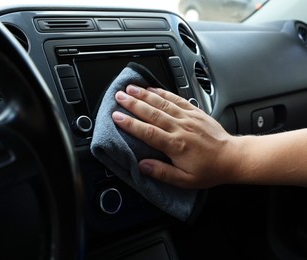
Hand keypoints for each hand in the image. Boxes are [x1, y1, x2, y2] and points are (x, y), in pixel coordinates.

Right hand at [112, 85, 240, 188]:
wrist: (232, 158)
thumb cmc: (209, 170)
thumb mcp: (185, 180)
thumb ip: (162, 173)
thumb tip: (142, 166)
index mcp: (176, 145)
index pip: (148, 132)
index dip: (130, 124)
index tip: (117, 117)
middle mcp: (181, 128)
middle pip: (152, 113)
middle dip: (133, 104)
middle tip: (118, 97)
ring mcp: (188, 118)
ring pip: (163, 103)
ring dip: (145, 95)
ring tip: (130, 88)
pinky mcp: (195, 112)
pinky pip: (177, 99)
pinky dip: (164, 93)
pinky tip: (153, 88)